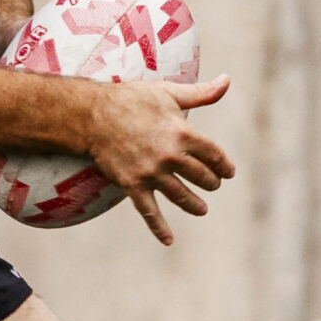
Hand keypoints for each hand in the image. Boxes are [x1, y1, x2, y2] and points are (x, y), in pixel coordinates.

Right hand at [81, 77, 236, 246]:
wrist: (92, 115)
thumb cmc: (131, 99)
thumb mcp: (168, 92)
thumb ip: (201, 93)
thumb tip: (227, 81)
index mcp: (183, 133)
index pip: (213, 155)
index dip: (223, 165)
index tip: (228, 172)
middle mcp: (170, 156)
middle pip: (201, 176)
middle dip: (211, 182)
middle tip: (213, 185)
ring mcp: (151, 173)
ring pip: (181, 195)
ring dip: (194, 204)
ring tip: (202, 209)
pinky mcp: (133, 184)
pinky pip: (149, 211)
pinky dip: (159, 227)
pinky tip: (169, 240)